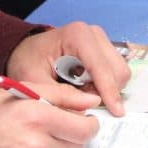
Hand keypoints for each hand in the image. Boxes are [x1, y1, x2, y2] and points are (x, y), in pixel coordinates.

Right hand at [0, 82, 101, 147]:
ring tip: (36, 135)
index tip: (85, 120)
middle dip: (74, 136)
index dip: (89, 124)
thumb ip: (62, 95)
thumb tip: (90, 102)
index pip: (84, 129)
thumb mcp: (22, 90)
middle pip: (78, 147)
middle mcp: (35, 143)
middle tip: (59, 126)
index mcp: (37, 116)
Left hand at [7, 21, 130, 116]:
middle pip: (117, 69)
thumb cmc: (28, 62)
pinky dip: (105, 86)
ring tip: (82, 94)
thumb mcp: (34, 81)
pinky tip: (86, 88)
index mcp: (78, 35)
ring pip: (120, 72)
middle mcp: (94, 34)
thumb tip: (84, 113)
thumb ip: (58, 96)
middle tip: (84, 103)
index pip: (101, 67)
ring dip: (107, 89)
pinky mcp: (104, 50)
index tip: (116, 113)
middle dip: (107, 92)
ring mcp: (101, 40)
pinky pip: (115, 73)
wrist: (26, 52)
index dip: (109, 91)